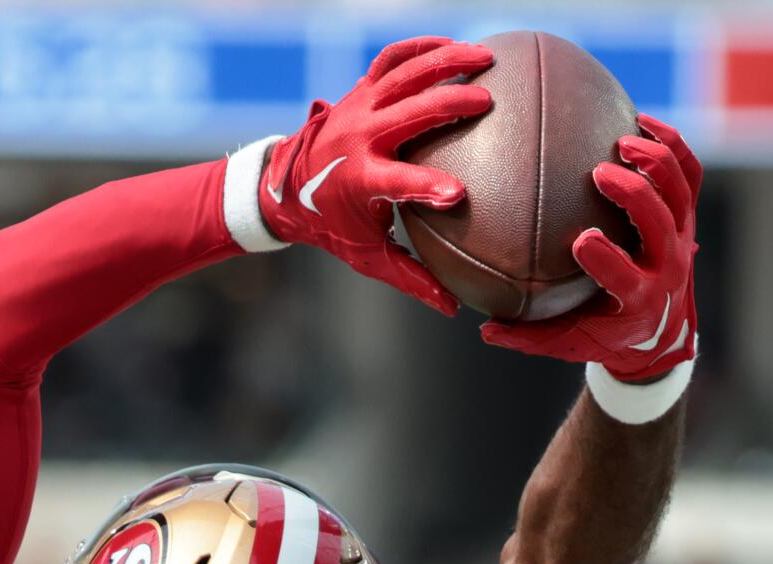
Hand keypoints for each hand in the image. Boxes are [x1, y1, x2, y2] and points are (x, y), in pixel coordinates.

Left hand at [260, 36, 492, 314]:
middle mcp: (359, 137)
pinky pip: (392, 59)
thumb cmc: (332, 225)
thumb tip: (453, 308)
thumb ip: (411, 279)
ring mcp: (359, 107)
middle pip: (409, 114)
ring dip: (446, 62)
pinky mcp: (362, 90)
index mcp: (360, 181)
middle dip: (449, 104)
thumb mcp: (367, 258)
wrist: (283, 185)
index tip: (458, 194)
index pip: (396, 183)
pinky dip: (422, 48)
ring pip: (405, 74)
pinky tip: (455, 47)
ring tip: (488, 57)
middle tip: (489, 103)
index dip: (426, 187)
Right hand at [481, 114, 701, 381]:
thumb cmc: (603, 333)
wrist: (661, 330)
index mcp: (639, 298)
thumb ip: (527, 337)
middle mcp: (667, 264)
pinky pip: (688, 172)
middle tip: (599, 173)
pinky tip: (642, 120)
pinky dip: (671, 144)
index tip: (580, 238)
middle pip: (657, 222)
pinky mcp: (686, 213)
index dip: (607, 258)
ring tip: (622, 140)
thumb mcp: (567, 343)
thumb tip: (485, 328)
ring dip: (655, 161)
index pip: (626, 277)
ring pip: (677, 190)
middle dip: (633, 194)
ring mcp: (681, 234)